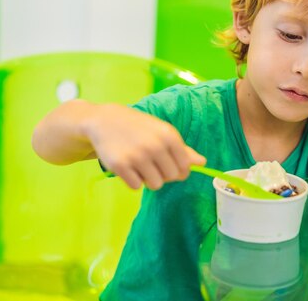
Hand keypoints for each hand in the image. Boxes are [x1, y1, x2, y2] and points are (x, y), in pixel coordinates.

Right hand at [85, 104, 205, 189]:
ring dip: (148, 179)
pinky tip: (127, 166)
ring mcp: (137, 156)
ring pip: (155, 185)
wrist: (104, 120)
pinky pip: (136, 186)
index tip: (169, 165)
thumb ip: (183, 150)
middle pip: (171, 178)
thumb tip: (203, 163)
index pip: (185, 167)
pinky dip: (132, 180)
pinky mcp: (120, 166)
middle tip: (151, 162)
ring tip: (140, 164)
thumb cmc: (139, 127)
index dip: (179, 170)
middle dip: (163, 174)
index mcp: (169, 135)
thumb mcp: (162, 132)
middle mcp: (155, 146)